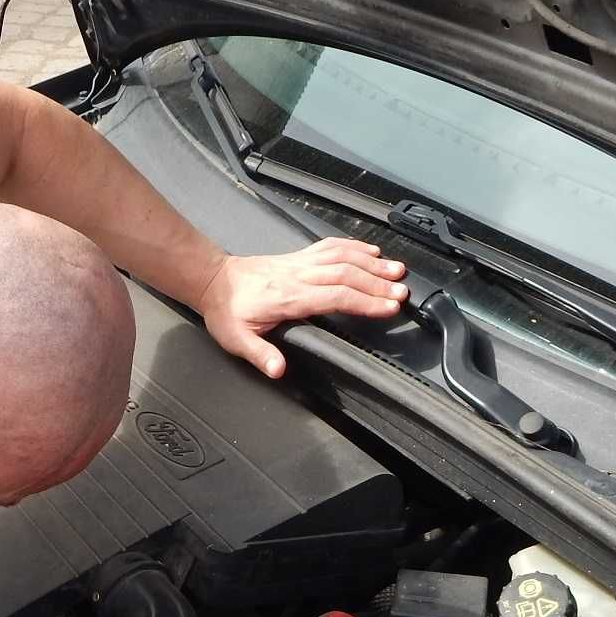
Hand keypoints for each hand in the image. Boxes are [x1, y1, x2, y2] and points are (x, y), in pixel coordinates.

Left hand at [195, 238, 407, 377]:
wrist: (212, 281)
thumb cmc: (226, 311)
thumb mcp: (236, 340)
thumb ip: (260, 354)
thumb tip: (278, 369)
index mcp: (288, 296)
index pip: (335, 296)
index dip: (364, 301)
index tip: (388, 306)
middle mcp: (298, 275)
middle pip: (346, 274)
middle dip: (378, 282)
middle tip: (403, 291)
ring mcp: (299, 262)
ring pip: (342, 257)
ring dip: (372, 262)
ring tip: (397, 270)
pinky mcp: (298, 256)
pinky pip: (330, 246)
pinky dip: (353, 246)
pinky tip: (371, 250)